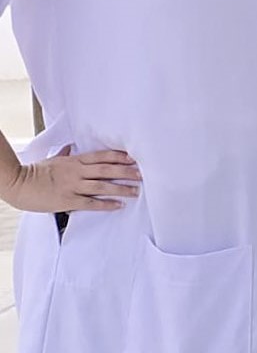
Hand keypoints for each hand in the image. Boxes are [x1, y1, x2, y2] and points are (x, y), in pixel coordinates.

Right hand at [1, 148, 139, 214]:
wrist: (17, 184)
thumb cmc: (34, 172)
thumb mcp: (51, 159)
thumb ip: (63, 154)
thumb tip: (68, 147)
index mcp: (73, 161)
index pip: (101, 156)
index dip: (118, 157)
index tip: (134, 158)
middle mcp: (76, 171)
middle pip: (106, 169)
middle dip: (126, 171)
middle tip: (142, 174)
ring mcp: (73, 185)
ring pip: (102, 186)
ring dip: (121, 188)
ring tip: (136, 191)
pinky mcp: (68, 200)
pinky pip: (91, 202)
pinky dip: (106, 203)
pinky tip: (119, 205)